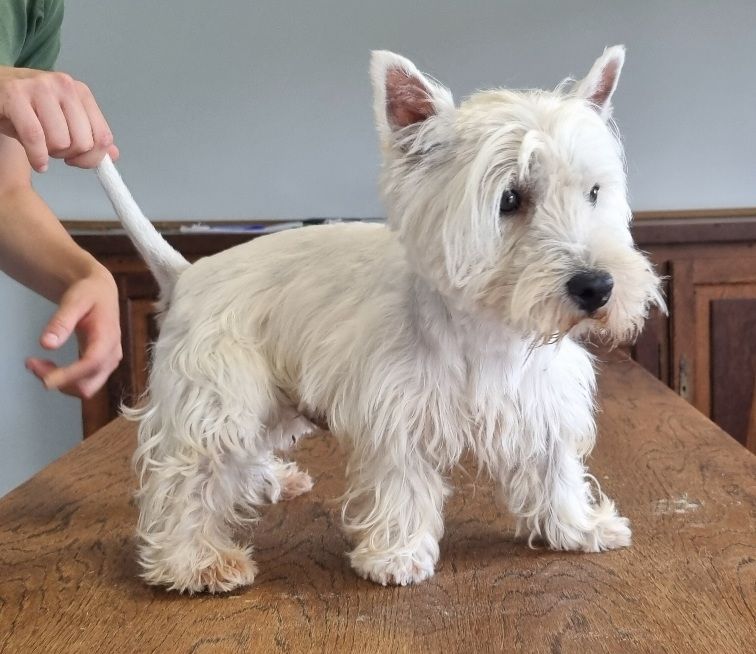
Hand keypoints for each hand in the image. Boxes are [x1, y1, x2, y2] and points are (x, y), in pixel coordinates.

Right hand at [0, 66, 118, 171]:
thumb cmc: (27, 108)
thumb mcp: (62, 120)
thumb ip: (89, 136)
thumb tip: (113, 155)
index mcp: (80, 91)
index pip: (103, 137)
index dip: (92, 157)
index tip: (76, 159)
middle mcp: (63, 85)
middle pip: (83, 142)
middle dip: (68, 155)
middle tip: (53, 150)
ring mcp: (39, 88)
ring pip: (61, 142)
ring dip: (50, 154)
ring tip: (40, 147)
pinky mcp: (14, 96)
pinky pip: (35, 138)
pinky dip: (37, 157)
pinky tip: (37, 162)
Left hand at [26, 265, 122, 398]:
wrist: (101, 293)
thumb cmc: (89, 294)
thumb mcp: (74, 302)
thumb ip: (61, 322)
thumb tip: (46, 345)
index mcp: (108, 338)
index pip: (91, 364)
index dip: (69, 375)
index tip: (44, 379)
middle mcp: (112, 356)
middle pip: (89, 385)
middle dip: (61, 382)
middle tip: (33, 364)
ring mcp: (108, 363)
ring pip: (85, 389)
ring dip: (60, 383)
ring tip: (36, 364)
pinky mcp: (101, 366)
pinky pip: (83, 383)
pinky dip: (64, 381)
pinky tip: (48, 366)